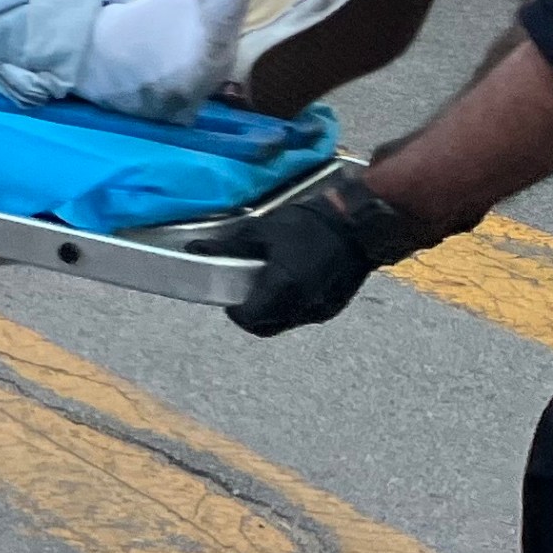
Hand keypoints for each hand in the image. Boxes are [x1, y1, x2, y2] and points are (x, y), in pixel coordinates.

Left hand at [206, 169, 439, 334]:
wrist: (357, 227)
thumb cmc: (307, 225)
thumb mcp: (262, 231)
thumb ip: (230, 246)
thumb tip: (196, 250)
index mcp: (284, 288)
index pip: (250, 318)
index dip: (235, 311)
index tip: (229, 296)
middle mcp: (303, 307)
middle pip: (266, 327)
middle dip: (251, 316)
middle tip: (243, 293)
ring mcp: (321, 311)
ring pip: (286, 322)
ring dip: (272, 311)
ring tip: (266, 285)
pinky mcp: (333, 309)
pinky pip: (303, 315)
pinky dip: (291, 307)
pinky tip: (289, 283)